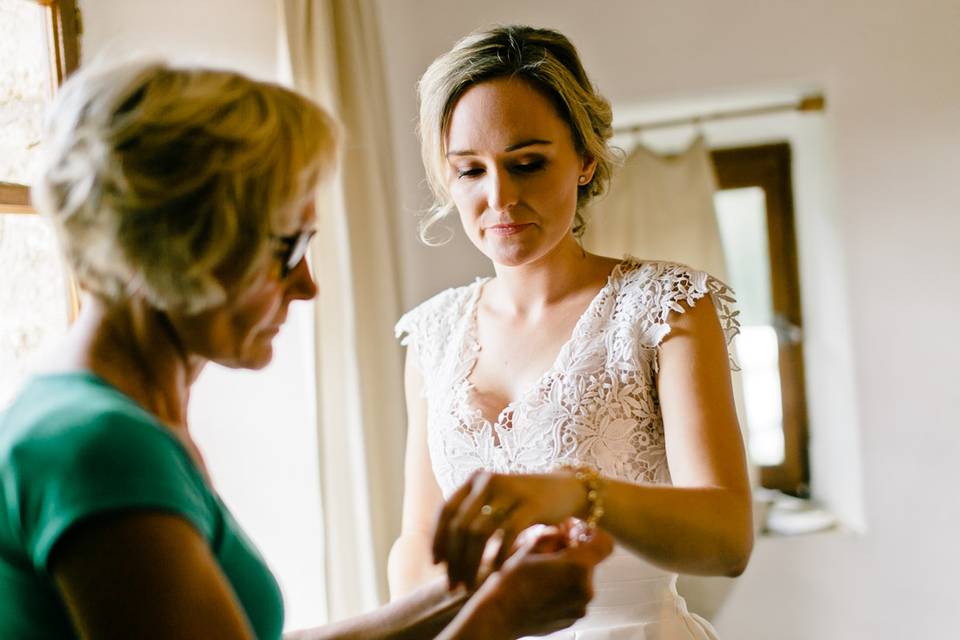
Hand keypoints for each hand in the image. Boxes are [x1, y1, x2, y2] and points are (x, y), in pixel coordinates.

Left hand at [433, 470, 588, 588]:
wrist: (566, 490)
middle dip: (454, 560)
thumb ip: (471, 519)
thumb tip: (442, 556)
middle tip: (454, 585)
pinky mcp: (532, 504)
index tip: (437, 565)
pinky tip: (496, 572)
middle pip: (460, 525)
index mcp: (475, 480)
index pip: (446, 511)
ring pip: (479, 532)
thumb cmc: (524, 505)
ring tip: (471, 585)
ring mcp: (510, 491)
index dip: (438, 539)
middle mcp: (489, 482)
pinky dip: (498, 556)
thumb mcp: (494, 504)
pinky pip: (507, 534)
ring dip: (471, 564)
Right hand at [467, 526, 613, 638]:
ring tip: (542, 574)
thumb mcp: (531, 546)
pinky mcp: (573, 618)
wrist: (499, 615)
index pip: (605, 543)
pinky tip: (542, 590)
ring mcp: (580, 607)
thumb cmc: (512, 581)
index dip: (593, 534)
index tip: (576, 533)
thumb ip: (555, 535)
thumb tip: (565, 532)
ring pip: (581, 580)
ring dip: (567, 573)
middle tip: (550, 553)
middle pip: (590, 562)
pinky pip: (574, 596)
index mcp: (577, 567)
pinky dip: (563, 589)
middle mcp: (585, 589)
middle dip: (574, 555)